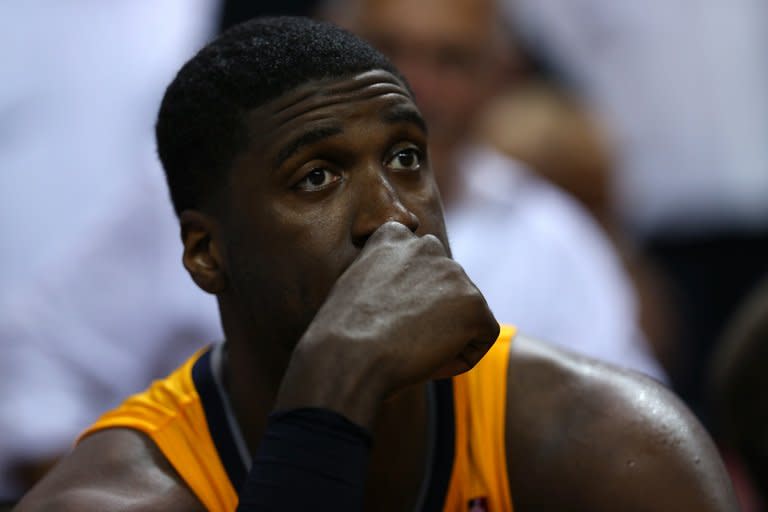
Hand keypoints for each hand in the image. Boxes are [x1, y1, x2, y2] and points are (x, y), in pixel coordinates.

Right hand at [275, 221, 498, 426]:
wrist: (348, 354)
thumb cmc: (341, 333)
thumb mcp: (357, 286)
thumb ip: (387, 277)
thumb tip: (411, 297)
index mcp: (393, 235)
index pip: (419, 263)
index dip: (409, 298)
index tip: (389, 318)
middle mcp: (427, 245)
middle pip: (445, 289)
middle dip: (433, 315)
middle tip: (401, 340)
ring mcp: (453, 272)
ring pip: (465, 312)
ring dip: (447, 335)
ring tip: (412, 351)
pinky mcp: (474, 303)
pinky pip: (483, 335)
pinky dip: (462, 356)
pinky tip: (432, 362)